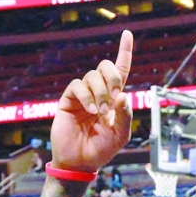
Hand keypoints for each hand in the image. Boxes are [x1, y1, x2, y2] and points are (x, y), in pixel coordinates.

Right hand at [49, 30, 133, 176]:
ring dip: (100, 92)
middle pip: (106, 67)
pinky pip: (77, 86)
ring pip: (92, 76)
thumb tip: (123, 95)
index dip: (124, 52)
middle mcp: (98, 93)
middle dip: (113, 77)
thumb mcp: (121, 134)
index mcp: (113, 99)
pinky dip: (87, 95)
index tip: (127, 34)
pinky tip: (90, 110)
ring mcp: (83, 95)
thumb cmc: (101, 149)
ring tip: (100, 112)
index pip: (121, 71)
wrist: (80, 162)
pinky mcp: (68, 100)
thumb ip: (125, 115)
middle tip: (115, 96)